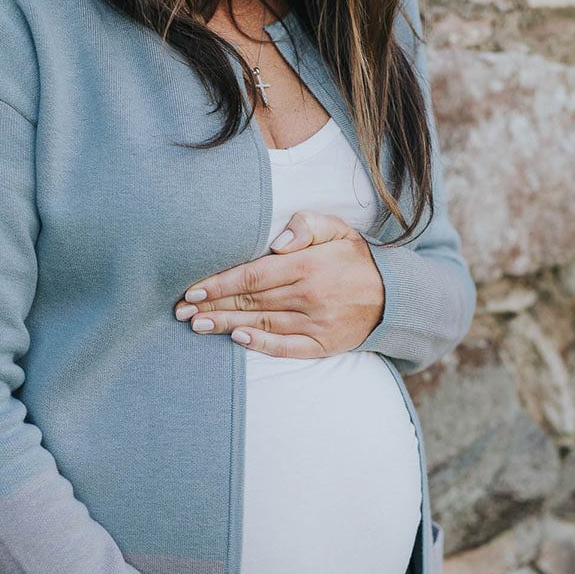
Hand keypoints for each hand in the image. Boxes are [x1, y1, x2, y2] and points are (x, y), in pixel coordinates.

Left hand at [173, 210, 385, 357]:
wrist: (393, 296)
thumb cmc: (355, 259)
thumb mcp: (337, 229)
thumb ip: (307, 226)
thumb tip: (277, 241)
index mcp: (307, 266)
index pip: (252, 275)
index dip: (219, 282)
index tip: (192, 288)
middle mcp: (309, 296)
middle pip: (250, 301)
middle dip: (212, 305)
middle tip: (181, 310)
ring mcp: (315, 323)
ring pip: (262, 323)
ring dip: (226, 325)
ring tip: (196, 325)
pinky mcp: (321, 344)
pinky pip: (286, 347)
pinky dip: (261, 345)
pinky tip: (238, 340)